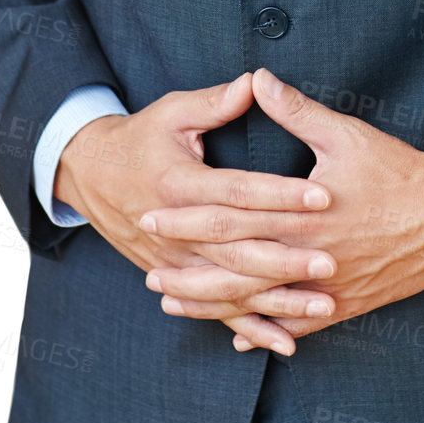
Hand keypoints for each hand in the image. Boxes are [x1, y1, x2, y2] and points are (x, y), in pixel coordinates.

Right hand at [53, 72, 338, 353]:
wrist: (92, 176)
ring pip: (233, 287)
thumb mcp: (171, 112)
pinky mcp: (177, 279)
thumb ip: (214, 102)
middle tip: (331, 260)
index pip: (238, 192)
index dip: (280, 194)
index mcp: (179, 184)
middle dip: (287, 257)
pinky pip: (218, 311)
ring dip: (278, 299)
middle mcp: (176, 231)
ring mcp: (175, 262)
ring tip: (323, 303)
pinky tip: (286, 341)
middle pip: (239, 248)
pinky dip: (252, 328)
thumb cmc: (139, 137)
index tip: (322, 195)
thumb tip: (256, 82)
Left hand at [138, 68, 423, 351]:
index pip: (232, 215)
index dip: (188, 217)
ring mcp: (324, 286)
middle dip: (188, 269)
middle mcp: (308, 255)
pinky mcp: (342, 304)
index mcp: (302, 212)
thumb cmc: (395, 170)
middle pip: (234, 267)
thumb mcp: (345, 132)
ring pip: (257, 303)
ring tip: (173, 304)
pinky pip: (295, 324)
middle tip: (148, 269)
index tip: (152, 214)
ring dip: (212, 304)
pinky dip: (262, 329)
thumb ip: (296, 110)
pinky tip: (235, 336)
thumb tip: (257, 77)